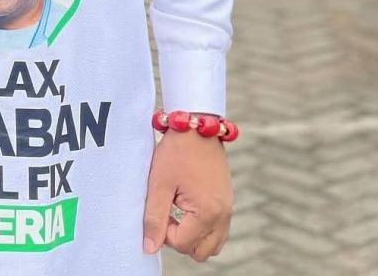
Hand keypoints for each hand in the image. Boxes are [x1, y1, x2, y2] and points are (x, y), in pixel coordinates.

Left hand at [142, 125, 233, 261]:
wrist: (196, 124)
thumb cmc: (176, 151)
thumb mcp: (160, 183)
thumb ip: (154, 218)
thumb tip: (149, 248)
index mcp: (207, 213)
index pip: (183, 245)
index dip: (165, 232)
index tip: (159, 208)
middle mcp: (223, 215)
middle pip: (201, 252)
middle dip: (181, 239)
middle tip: (168, 213)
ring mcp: (228, 208)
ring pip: (212, 244)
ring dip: (193, 236)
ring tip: (177, 209)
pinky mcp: (227, 200)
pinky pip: (218, 229)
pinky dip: (203, 227)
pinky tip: (187, 205)